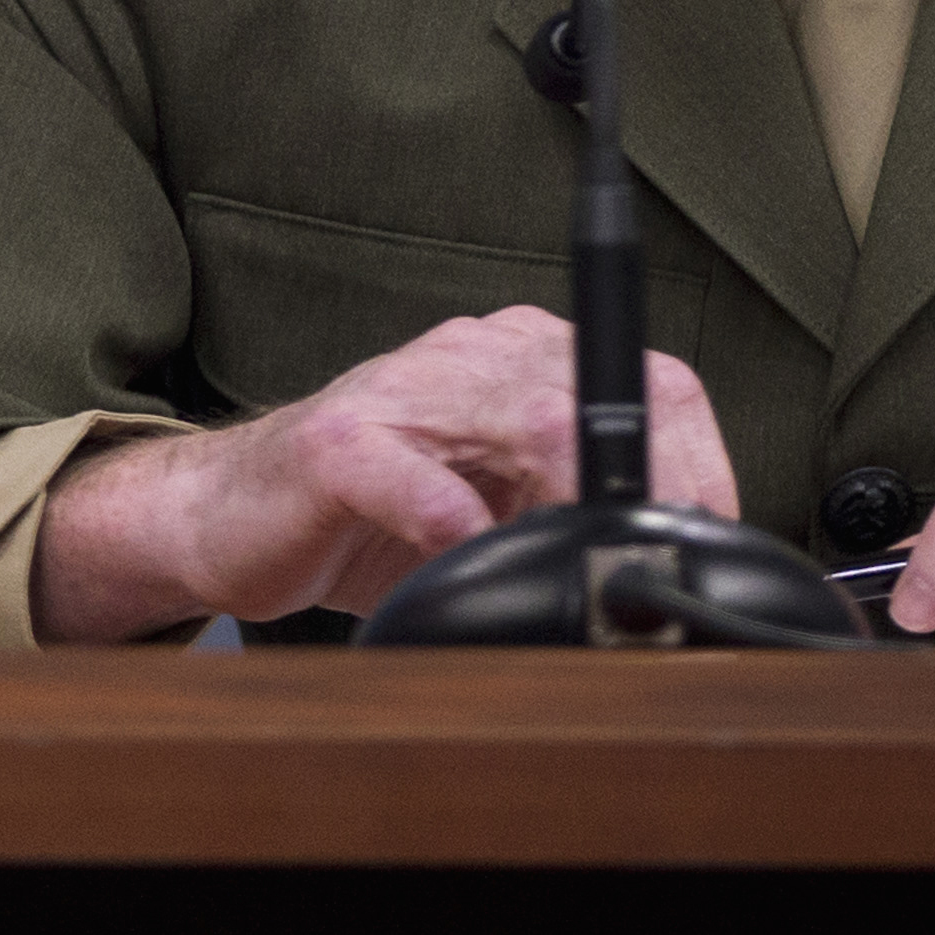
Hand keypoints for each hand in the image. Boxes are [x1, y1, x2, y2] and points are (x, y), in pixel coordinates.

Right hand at [34, 306, 737, 640]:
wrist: (226, 514)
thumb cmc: (363, 520)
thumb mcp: (495, 512)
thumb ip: (572, 513)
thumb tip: (681, 573)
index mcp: (518, 364)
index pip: (649, 386)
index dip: (696, 468)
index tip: (708, 544)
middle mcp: (467, 360)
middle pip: (601, 401)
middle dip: (651, 492)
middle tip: (654, 568)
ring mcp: (400, 395)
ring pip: (529, 420)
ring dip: (574, 506)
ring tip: (582, 566)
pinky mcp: (336, 447)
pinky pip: (416, 479)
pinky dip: (460, 526)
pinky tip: (472, 560)